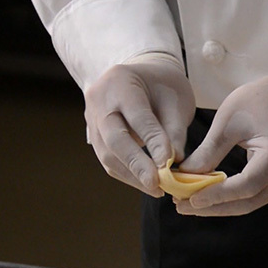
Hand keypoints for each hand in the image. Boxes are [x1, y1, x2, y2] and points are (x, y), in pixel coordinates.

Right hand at [84, 55, 194, 196]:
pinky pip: (108, 160)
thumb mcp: (176, 99)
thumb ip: (175, 129)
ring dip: (133, 176)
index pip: (137, 117)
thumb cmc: (164, 86)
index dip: (153, 142)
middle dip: (137, 165)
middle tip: (158, 185)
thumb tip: (173, 162)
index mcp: (120, 81)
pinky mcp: (94, 136)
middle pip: (114, 139)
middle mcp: (98, 99)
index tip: (169, 164)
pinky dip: (128, 174)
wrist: (142, 78)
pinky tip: (147, 184)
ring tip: (157, 189)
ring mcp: (91, 118)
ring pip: (108, 155)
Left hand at [175, 71, 267, 215]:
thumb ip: (209, 151)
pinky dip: (233, 198)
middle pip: (248, 202)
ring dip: (221, 206)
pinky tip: (211, 196)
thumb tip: (185, 175)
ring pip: (252, 203)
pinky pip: (257, 196)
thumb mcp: (230, 120)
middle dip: (213, 207)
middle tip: (181, 207)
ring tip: (189, 204)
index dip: (216, 195)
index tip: (189, 199)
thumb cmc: (262, 99)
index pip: (246, 185)